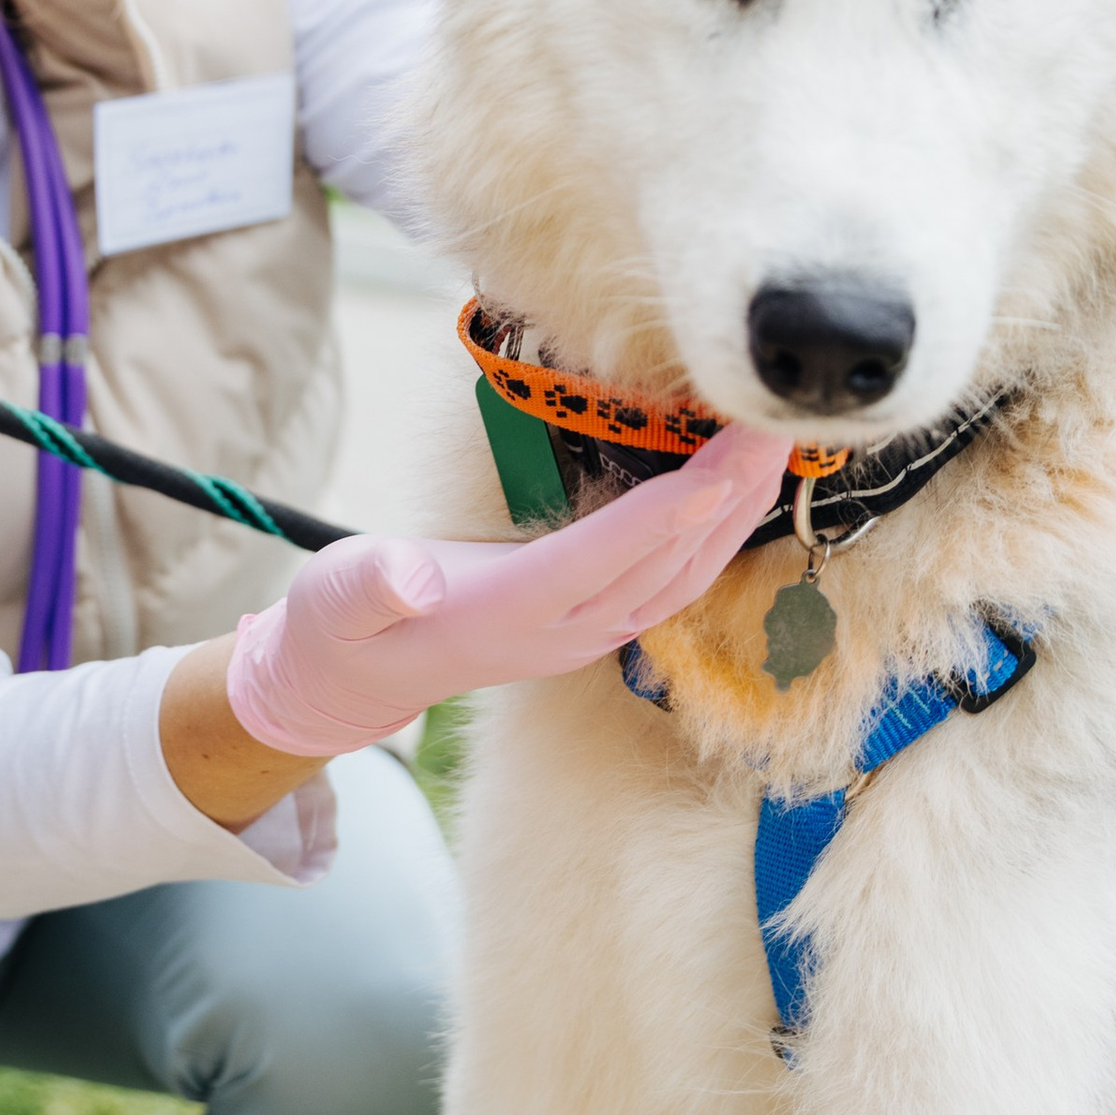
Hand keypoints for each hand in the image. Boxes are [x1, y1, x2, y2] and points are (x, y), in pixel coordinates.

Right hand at [226, 420, 791, 756]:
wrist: (348, 681)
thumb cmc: (342, 624)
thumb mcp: (336, 598)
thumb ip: (372, 585)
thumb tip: (411, 578)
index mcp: (508, 613)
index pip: (607, 556)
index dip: (670, 513)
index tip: (724, 468)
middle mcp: (560, 630)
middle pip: (666, 563)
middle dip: (728, 499)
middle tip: (778, 433)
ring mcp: (579, 633)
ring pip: (679, 577)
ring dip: (732, 516)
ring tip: (772, 452)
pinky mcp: (585, 623)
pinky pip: (666, 581)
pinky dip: (708, 535)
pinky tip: (733, 496)